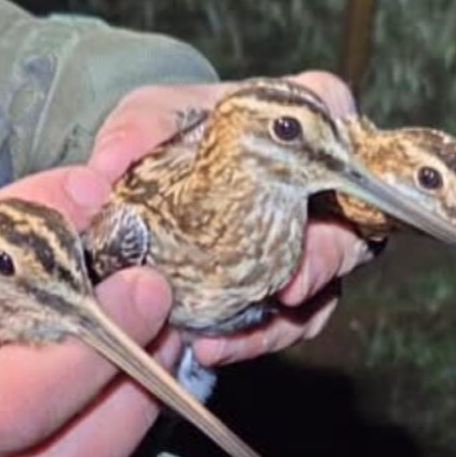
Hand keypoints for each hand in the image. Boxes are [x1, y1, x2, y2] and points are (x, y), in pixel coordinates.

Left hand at [88, 71, 375, 365]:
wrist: (156, 184)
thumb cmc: (170, 135)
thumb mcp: (149, 119)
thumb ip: (135, 132)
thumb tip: (105, 168)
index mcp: (291, 120)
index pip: (334, 109)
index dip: (337, 140)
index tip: (318, 178)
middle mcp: (315, 179)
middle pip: (350, 215)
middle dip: (323, 258)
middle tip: (290, 286)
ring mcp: (309, 237)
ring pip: (326, 282)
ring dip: (288, 315)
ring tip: (237, 334)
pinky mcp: (288, 284)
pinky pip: (291, 320)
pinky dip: (255, 337)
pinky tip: (215, 347)